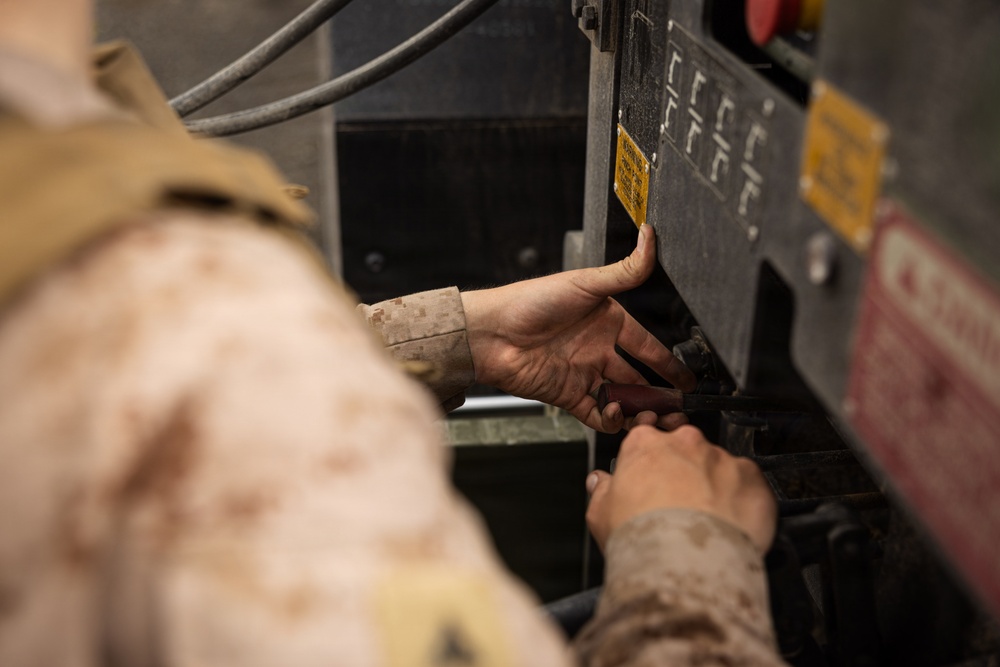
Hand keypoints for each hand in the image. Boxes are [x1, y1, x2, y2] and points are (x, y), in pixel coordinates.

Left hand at [460, 225, 695, 432]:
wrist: (493, 333)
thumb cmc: (532, 301)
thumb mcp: (585, 283)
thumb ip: (624, 271)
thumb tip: (650, 238)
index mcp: (607, 322)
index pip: (646, 346)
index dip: (668, 363)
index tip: (687, 378)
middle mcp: (597, 349)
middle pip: (637, 377)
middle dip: (659, 393)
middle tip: (678, 407)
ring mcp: (583, 374)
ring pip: (621, 399)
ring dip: (639, 409)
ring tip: (652, 415)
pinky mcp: (567, 396)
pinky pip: (596, 415)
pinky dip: (611, 420)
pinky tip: (617, 413)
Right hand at [585, 425, 776, 552]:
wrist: (685, 564)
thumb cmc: (642, 537)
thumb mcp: (601, 514)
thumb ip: (601, 490)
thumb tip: (599, 482)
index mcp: (645, 444)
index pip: (646, 442)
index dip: (648, 467)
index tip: (649, 485)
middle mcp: (685, 443)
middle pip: (685, 451)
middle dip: (684, 474)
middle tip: (678, 508)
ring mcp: (721, 458)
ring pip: (718, 468)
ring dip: (714, 488)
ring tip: (706, 524)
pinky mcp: (752, 479)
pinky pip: (748, 485)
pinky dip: (742, 501)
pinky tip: (729, 525)